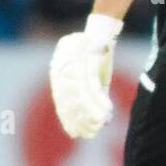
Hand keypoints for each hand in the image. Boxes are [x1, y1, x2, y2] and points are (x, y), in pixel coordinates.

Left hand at [49, 13, 122, 138]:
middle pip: (70, 102)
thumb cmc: (98, 55)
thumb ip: (97, 97)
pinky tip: (106, 112)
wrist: (101, 31)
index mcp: (59, 76)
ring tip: (101, 125)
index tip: (78, 134)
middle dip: (81, 119)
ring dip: (91, 113)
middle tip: (92, 133)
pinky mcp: (86, 62)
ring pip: (81, 97)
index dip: (70, 120)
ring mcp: (73, 67)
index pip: (62, 104)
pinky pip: (91, 87)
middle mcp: (61, 72)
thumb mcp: (95, 78)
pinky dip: (99, 102)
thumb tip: (105, 119)